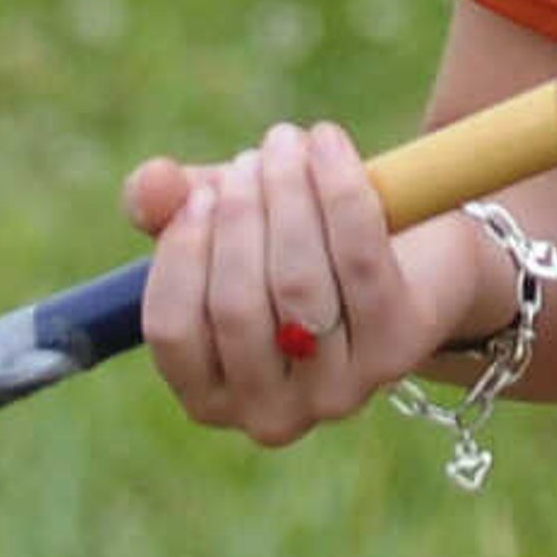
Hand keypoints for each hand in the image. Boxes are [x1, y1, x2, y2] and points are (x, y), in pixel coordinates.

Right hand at [121, 121, 470, 447]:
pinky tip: (327, 142)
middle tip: (252, 157)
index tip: (202, 193)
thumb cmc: (292, 246)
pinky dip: (340, 191)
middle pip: (238, 308)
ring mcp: (336, 393)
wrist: (407, 256)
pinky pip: (361, 263)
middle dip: (241, 217)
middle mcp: (269, 413)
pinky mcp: (395, 353)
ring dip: (289, 197)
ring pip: (300, 285)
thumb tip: (149, 186)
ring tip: (286, 143)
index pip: (171, 331)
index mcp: (208, 394)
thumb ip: (169, 208)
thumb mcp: (223, 225)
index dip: (180, 254)